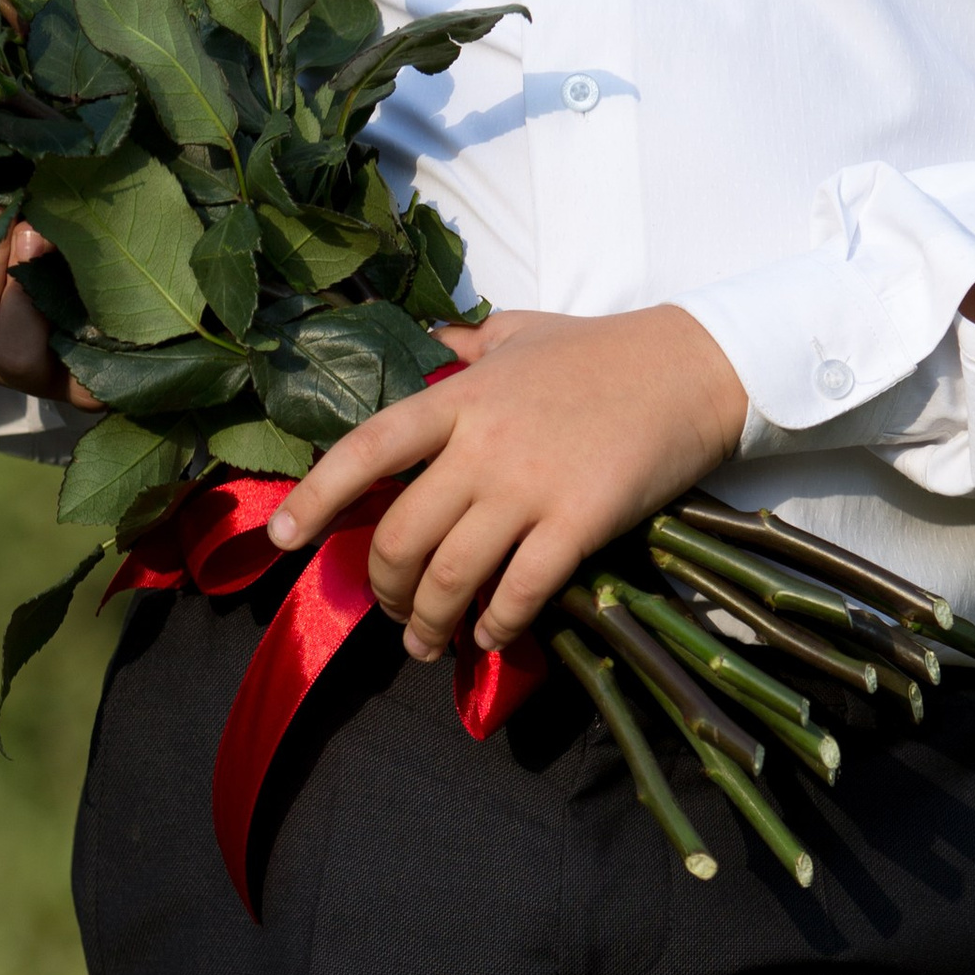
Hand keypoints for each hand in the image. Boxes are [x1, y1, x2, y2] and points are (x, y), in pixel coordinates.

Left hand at [268, 305, 748, 665]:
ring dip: (428, 623)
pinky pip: (519, 593)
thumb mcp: (519, 332)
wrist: (691, 369)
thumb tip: (428, 343)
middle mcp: (482, 446)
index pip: (367, 449)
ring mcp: (530, 488)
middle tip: (389, 611)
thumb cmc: (600, 350)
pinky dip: (496, 627)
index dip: (316, 497)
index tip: (283, 540)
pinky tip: (491, 637)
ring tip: (427, 642)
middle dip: (383, 588)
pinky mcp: (578, 523)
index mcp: (459, 399)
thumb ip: (465, 346)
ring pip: (451, 576)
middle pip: (402, 535)